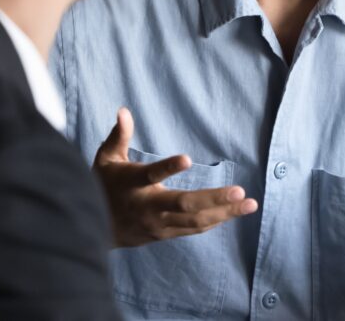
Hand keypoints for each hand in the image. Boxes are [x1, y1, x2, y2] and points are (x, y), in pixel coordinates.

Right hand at [94, 107, 258, 246]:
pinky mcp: (165, 234)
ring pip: (194, 221)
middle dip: (214, 199)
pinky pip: (193, 229)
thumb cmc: (103, 186)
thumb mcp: (105, 159)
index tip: (187, 158)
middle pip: (183, 205)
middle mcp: (147, 207)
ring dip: (224, 213)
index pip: (150, 175)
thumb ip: (118, 136)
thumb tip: (123, 110)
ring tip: (249, 204)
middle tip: (240, 191)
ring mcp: (158, 224)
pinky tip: (233, 213)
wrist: (94, 230)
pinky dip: (214, 221)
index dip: (167, 167)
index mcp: (131, 184)